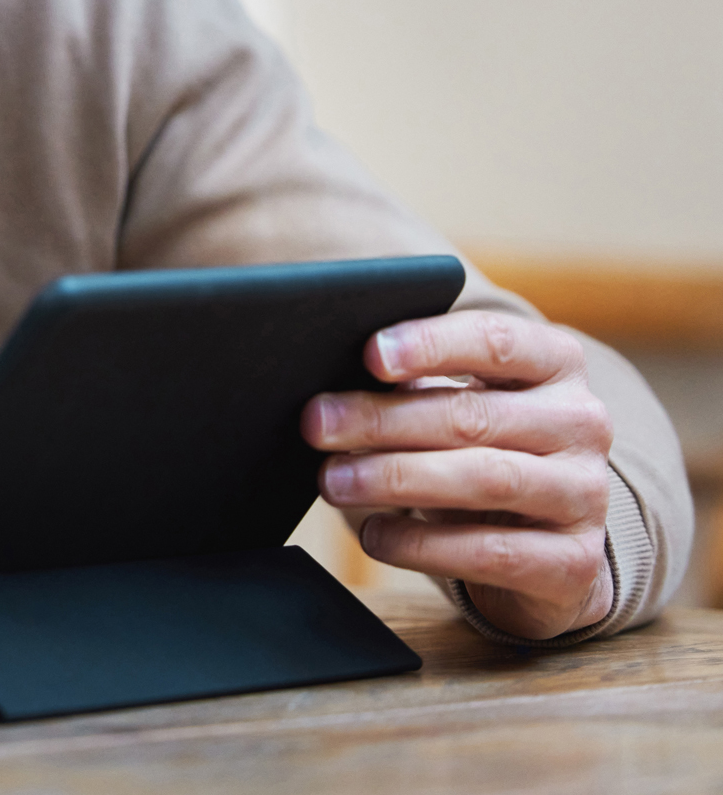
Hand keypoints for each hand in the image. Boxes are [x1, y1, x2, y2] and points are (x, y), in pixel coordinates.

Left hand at [302, 310, 614, 640]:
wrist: (547, 542)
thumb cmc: (480, 448)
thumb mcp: (459, 401)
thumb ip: (411, 380)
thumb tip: (330, 386)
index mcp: (555, 362)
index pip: (495, 340)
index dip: (430, 344)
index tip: (369, 356)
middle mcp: (582, 422)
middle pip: (471, 414)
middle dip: (382, 419)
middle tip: (316, 425)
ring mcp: (585, 493)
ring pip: (483, 478)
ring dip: (395, 478)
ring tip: (332, 480)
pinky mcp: (574, 562)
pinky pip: (491, 552)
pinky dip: (421, 544)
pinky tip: (374, 535)